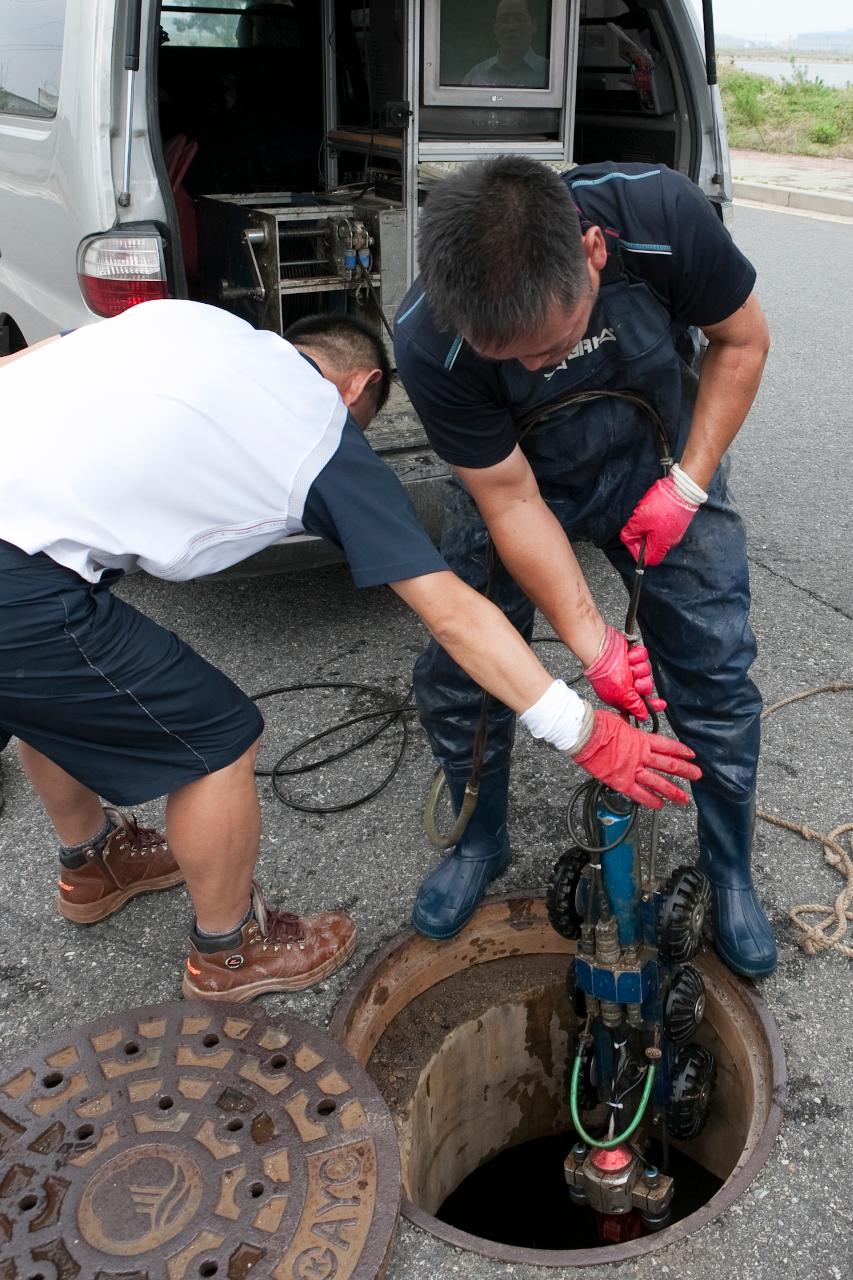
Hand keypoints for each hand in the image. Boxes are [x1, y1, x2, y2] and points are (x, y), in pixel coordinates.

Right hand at [570, 710, 700, 808]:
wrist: (583, 735)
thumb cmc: (597, 724)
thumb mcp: (620, 719)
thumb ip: (631, 725)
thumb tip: (635, 722)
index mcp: (641, 739)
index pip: (668, 746)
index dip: (681, 751)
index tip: (691, 755)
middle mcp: (641, 756)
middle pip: (669, 765)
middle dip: (686, 771)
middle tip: (697, 776)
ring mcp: (632, 770)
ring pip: (658, 783)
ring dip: (673, 791)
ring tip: (684, 799)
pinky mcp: (621, 782)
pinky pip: (639, 794)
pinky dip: (651, 800)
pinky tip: (660, 805)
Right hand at [584, 625, 665, 718]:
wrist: (601, 650)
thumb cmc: (605, 674)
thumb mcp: (621, 695)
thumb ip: (634, 706)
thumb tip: (642, 716)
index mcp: (621, 696)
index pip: (640, 704)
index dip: (652, 705)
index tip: (662, 704)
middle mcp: (626, 683)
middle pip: (647, 686)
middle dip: (642, 682)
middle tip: (633, 681)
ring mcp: (629, 669)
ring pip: (647, 671)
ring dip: (638, 667)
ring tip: (627, 666)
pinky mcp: (632, 655)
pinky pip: (644, 656)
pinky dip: (637, 655)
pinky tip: (628, 656)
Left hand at [620, 475, 698, 565]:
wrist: (683, 490)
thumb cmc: (662, 506)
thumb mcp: (639, 519)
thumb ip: (630, 532)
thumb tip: (627, 538)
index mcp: (662, 545)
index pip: (648, 560)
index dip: (637, 552)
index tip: (631, 540)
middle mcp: (671, 542)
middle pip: (653, 547)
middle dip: (641, 537)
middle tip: (636, 525)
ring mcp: (677, 532)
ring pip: (658, 535)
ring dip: (648, 527)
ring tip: (645, 515)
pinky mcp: (679, 522)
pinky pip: (664, 527)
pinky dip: (656, 521)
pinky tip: (654, 510)